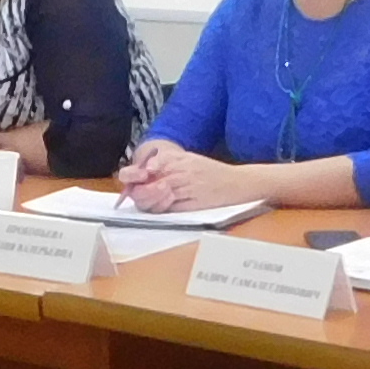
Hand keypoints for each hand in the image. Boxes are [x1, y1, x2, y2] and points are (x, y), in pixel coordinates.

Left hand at [122, 142, 243, 212]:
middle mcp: (181, 173)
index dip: (135, 175)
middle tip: (136, 195)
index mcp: (179, 160)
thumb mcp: (188, 160)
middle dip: (140, 193)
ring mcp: (187, 189)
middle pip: (150, 185)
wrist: (236, 183)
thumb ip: (167, 163)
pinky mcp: (193, 204)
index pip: (149, 167)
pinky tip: (163, 205)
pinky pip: (171, 208)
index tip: (133, 180)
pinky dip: (162, 208)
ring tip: (151, 200)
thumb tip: (144, 170)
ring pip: (158, 198)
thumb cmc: (211, 172)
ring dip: (150, 201)